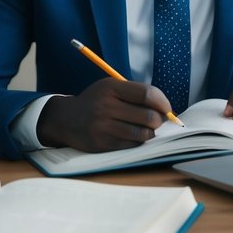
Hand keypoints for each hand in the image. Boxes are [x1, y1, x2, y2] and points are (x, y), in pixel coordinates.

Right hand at [36, 78, 172, 151]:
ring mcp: (103, 126)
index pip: (147, 94)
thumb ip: (136, 94)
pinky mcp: (101, 144)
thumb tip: (167, 110)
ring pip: (143, 134)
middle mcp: (106, 106)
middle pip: (148, 116)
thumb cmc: (96, 102)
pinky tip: (134, 137)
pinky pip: (131, 145)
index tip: (167, 109)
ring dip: (150, 133)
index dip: (163, 102)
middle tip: (158, 121)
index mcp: (111, 88)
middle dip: (159, 120)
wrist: (65, 119)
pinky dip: (138, 142)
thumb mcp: (111, 88)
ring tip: (146, 129)